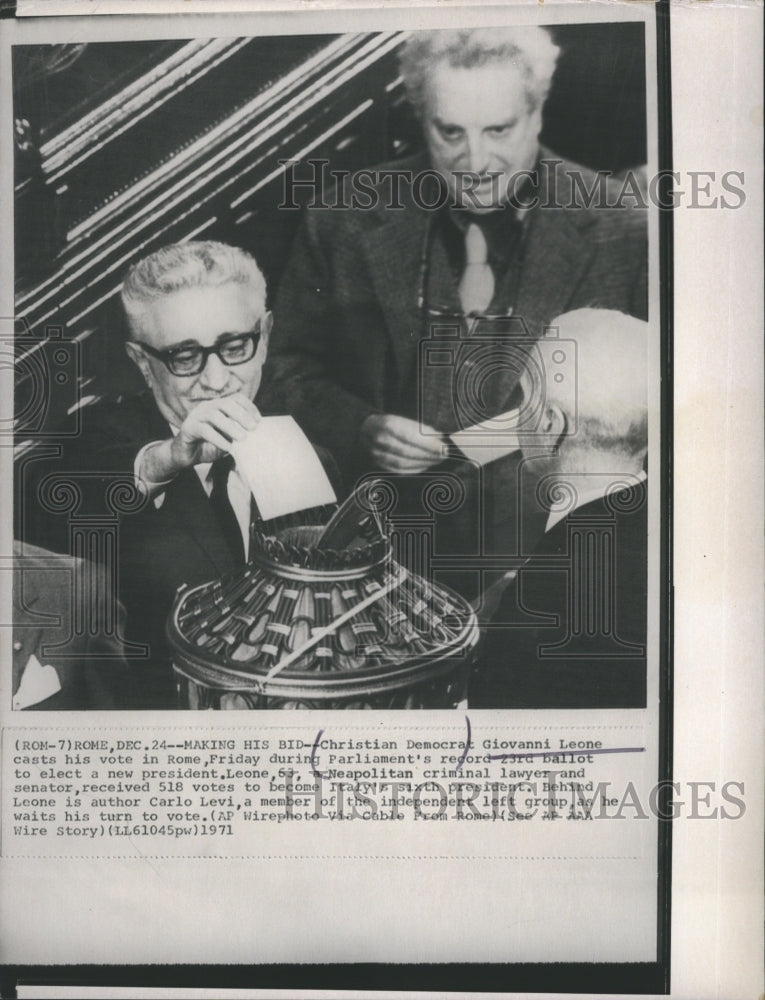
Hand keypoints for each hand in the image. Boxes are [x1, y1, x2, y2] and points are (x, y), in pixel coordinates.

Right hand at [141, 394, 260, 485]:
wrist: (186, 456)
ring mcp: (196, 416)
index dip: (248, 407)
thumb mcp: (227, 439)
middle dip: (241, 415)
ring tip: (242, 438)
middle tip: (253, 428)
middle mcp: (207, 407)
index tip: (259, 420)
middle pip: (225, 403)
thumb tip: (253, 435)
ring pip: (214, 415)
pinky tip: (228, 447)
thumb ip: (237, 434)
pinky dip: (218, 438)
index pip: (235, 399)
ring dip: (230, 426)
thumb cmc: (208, 446)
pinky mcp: (188, 428)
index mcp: (218, 407)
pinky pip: (204, 430)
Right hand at [360, 413, 446, 473]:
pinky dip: (414, 469)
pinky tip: (424, 466)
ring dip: (423, 463)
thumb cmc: (390, 424)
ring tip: (436, 460)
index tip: (444, 448)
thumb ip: (421, 430)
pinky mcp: (378, 465)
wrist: (365, 430)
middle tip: (443, 456)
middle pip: (408, 451)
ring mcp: (377, 454)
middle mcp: (380, 440)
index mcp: (388, 424)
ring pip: (403, 463)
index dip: (429, 444)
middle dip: (429, 455)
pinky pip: (398, 471)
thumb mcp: (404, 420)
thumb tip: (439, 440)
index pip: (411, 437)